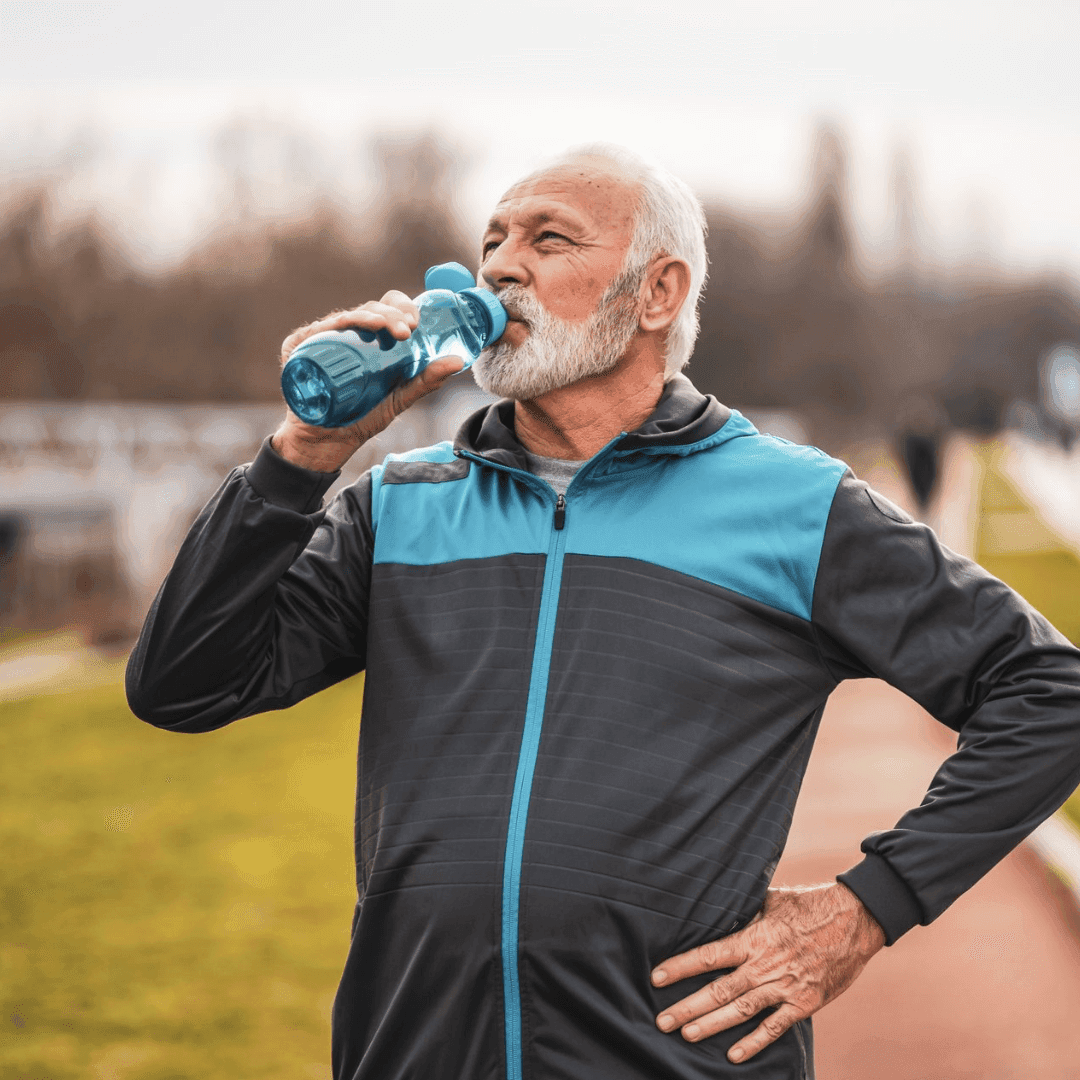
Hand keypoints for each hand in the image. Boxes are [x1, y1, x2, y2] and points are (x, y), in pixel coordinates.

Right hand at [272, 291, 464, 471]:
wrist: (327, 443)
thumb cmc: (362, 417)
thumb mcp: (400, 398)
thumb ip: (427, 380)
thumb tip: (458, 361)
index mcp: (372, 340)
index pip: (388, 310)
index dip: (403, 308)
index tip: (417, 322)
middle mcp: (349, 335)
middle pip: (372, 309)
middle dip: (394, 312)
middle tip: (408, 329)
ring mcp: (325, 338)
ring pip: (351, 315)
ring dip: (374, 315)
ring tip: (393, 328)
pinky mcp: (302, 346)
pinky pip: (321, 328)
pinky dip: (341, 322)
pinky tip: (357, 324)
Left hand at [651, 882, 884, 1063]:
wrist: (855, 920)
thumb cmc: (810, 905)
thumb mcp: (772, 900)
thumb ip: (746, 910)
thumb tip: (719, 908)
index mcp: (754, 938)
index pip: (709, 955)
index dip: (681, 967)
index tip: (657, 977)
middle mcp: (764, 965)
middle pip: (718, 990)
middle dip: (688, 1006)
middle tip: (662, 1020)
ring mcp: (785, 987)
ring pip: (741, 1011)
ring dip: (712, 1025)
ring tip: (686, 1034)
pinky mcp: (805, 1003)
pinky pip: (775, 1027)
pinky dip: (754, 1042)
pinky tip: (733, 1055)